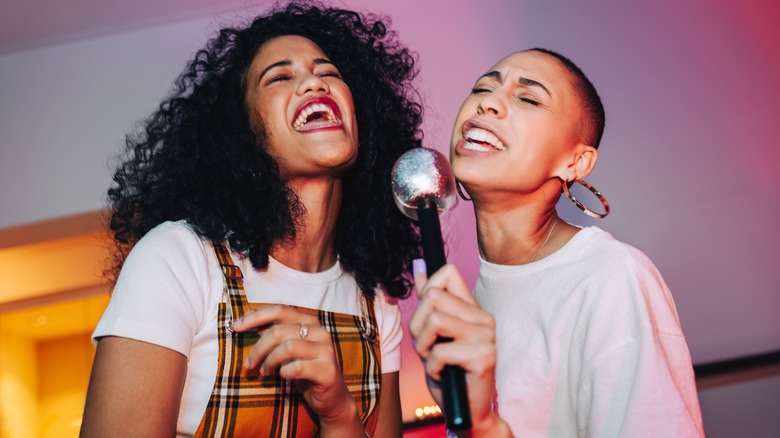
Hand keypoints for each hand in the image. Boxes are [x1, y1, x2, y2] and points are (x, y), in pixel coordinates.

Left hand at [231, 305, 357, 425]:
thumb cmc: (304, 370)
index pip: (280, 310)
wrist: (330, 397)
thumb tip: (246, 319)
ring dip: (269, 361)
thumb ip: (271, 332)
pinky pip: (297, 367)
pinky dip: (284, 372)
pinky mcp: (327, 370)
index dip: (255, 317)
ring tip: (264, 372)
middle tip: (249, 364)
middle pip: (280, 330)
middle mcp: (320, 331)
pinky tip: (283, 376)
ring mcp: (326, 350)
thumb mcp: (286, 348)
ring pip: (288, 347)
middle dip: (258, 347)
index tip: (235, 327)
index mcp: (310, 321)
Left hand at [409, 264, 511, 436]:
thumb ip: (428, 302)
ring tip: (435, 361)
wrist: (465, 411)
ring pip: (434, 321)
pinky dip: (431, 367)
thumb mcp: (432, 334)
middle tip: (428, 348)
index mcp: (472, 309)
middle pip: (432, 297)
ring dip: (423, 347)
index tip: (426, 317)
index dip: (426, 291)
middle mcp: (483, 318)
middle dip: (418, 326)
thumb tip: (418, 265)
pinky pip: (439, 351)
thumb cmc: (448, 373)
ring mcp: (486, 336)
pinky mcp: (484, 356)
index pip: (448, 273)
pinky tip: (443, 374)